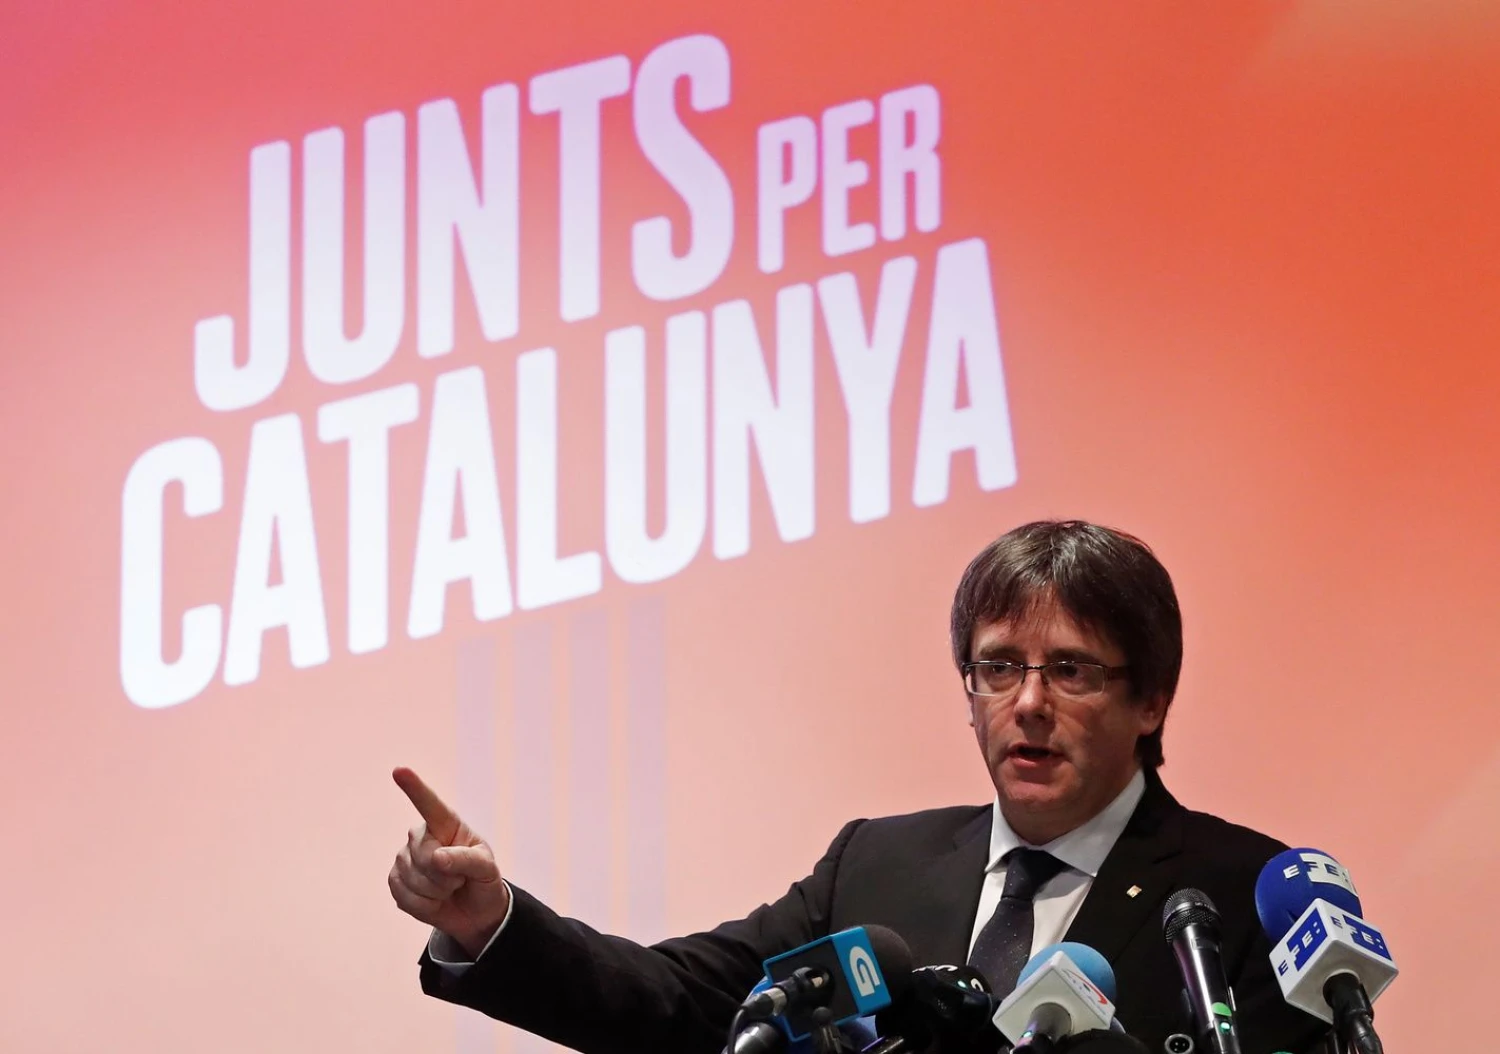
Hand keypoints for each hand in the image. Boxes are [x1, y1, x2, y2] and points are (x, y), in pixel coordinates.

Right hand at [389, 766, 510, 957]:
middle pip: (423, 855)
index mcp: (447, 824)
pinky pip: (405, 897)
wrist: (474, 911)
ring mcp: (404, 857)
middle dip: (446, 876)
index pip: (429, 804)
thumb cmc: (483, 881)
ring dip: (437, 893)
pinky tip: (434, 901)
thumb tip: (436, 858)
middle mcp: (421, 836)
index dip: (414, 787)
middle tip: (460, 879)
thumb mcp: (487, 869)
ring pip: (414, 879)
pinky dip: (425, 907)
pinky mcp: (395, 880)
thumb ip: (466, 860)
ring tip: (448, 889)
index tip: (399, 770)